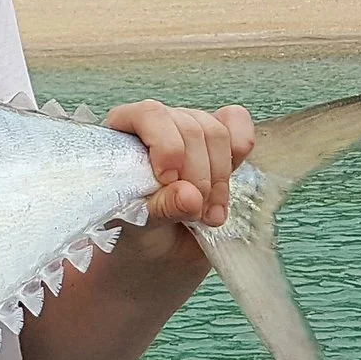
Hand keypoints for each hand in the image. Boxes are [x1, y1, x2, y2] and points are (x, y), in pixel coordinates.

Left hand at [104, 99, 254, 231]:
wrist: (156, 244)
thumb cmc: (136, 228)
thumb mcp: (141, 224)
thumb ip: (162, 207)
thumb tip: (190, 195)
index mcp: (122, 131)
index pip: (149, 115)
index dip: (167, 146)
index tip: (168, 181)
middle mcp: (156, 122)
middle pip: (191, 128)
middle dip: (199, 176)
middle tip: (195, 213)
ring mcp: (188, 126)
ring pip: (217, 133)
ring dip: (219, 179)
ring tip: (208, 215)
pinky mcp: (216, 139)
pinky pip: (236, 124)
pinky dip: (238, 153)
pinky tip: (225, 185)